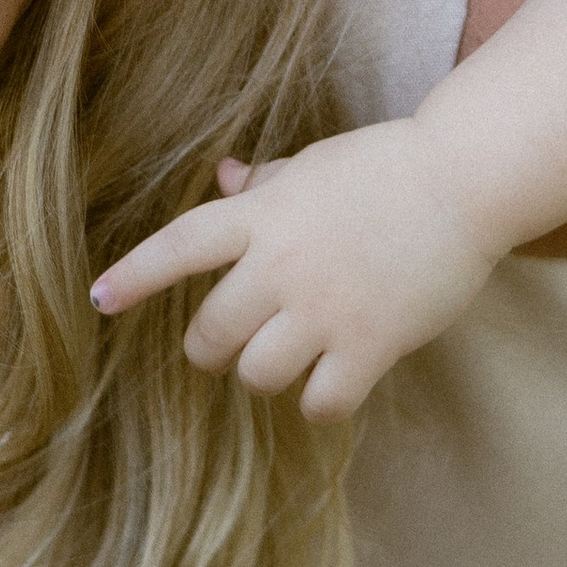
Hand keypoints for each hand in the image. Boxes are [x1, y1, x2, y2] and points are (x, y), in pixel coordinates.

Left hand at [88, 121, 501, 418]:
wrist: (467, 179)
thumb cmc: (391, 166)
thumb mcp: (316, 164)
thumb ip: (265, 183)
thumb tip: (225, 177)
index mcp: (264, 215)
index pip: (179, 248)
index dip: (134, 277)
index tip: (99, 301)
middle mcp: (282, 265)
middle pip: (210, 332)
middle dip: (210, 346)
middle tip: (227, 345)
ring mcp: (324, 308)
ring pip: (256, 375)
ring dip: (264, 374)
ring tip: (289, 360)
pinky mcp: (370, 344)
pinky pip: (319, 402)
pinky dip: (318, 401)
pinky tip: (333, 385)